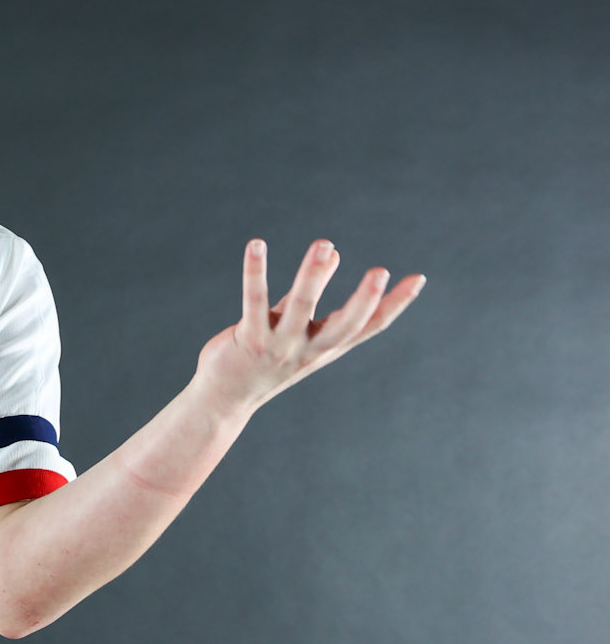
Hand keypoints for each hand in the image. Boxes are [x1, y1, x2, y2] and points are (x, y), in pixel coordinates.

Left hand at [193, 237, 426, 420]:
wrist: (224, 398)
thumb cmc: (261, 358)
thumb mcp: (295, 327)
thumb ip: (311, 293)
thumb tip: (333, 252)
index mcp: (325, 346)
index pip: (368, 327)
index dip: (394, 305)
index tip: (419, 279)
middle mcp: (307, 349)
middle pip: (343, 327)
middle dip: (363, 301)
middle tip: (380, 271)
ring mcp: (279, 346)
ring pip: (300, 308)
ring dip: (312, 276)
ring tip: (324, 245)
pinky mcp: (249, 339)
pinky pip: (254, 301)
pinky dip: (256, 272)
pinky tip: (256, 244)